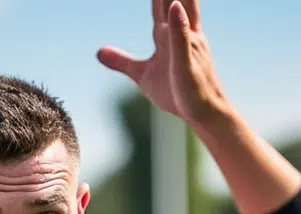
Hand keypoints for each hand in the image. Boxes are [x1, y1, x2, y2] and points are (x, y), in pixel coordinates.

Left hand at [97, 0, 230, 126]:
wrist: (203, 114)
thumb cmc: (178, 92)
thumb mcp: (143, 74)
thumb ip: (121, 60)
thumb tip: (98, 51)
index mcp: (171, 33)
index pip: (160, 1)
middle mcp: (183, 33)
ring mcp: (187, 47)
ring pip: (181, 11)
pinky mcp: (187, 65)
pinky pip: (181, 42)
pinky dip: (178, 24)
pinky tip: (175, 6)